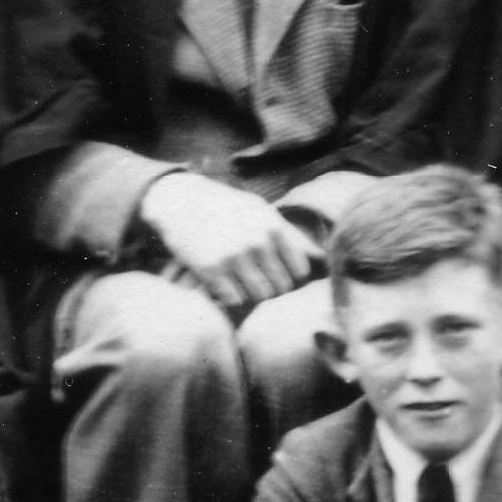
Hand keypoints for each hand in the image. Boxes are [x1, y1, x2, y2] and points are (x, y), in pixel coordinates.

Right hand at [145, 175, 321, 312]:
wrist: (177, 201)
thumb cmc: (225, 209)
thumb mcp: (259, 211)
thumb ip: (289, 235)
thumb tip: (324, 258)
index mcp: (272, 226)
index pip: (299, 271)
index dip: (288, 275)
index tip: (273, 271)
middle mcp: (256, 242)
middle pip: (280, 287)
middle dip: (269, 287)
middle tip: (252, 279)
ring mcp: (233, 257)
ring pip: (259, 296)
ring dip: (250, 294)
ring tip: (238, 282)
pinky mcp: (210, 269)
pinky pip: (234, 299)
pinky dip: (229, 297)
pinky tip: (222, 283)